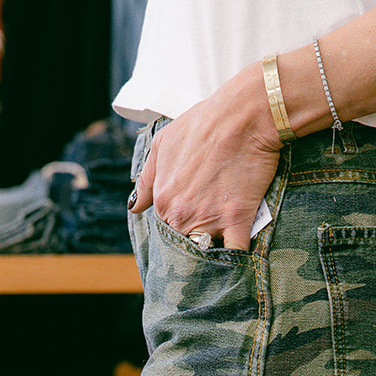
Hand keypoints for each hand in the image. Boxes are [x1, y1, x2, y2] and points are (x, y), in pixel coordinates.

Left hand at [129, 66, 283, 250]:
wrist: (241, 116)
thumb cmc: (202, 124)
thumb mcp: (162, 144)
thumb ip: (146, 180)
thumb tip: (134, 207)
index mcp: (162, 200)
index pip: (166, 229)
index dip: (179, 226)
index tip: (192, 220)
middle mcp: (181, 215)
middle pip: (185, 244)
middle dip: (194, 242)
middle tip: (209, 231)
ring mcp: (209, 220)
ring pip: (207, 252)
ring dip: (213, 253)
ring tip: (222, 245)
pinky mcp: (237, 221)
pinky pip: (235, 253)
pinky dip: (238, 259)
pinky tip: (240, 259)